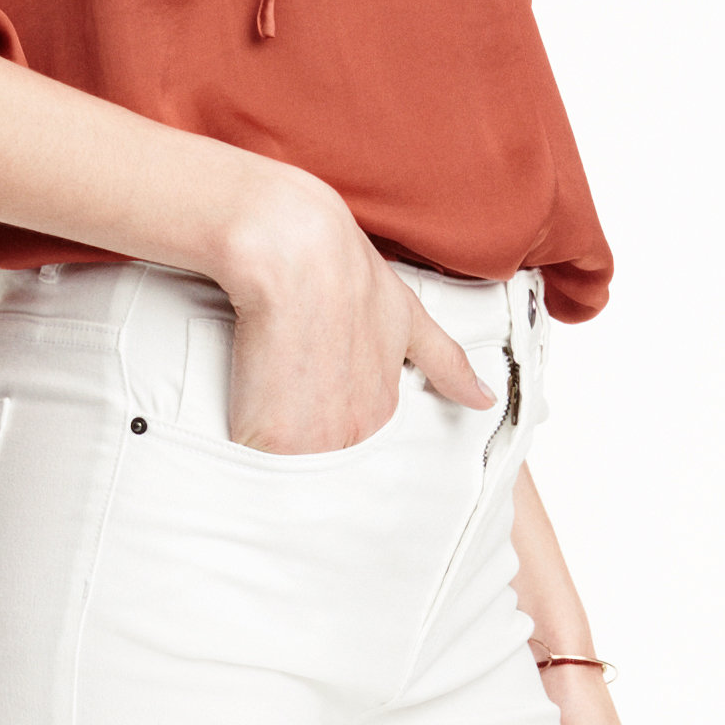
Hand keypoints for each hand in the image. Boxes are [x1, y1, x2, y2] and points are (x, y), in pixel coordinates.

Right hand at [211, 178, 496, 454]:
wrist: (295, 252)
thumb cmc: (346, 275)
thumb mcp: (408, 319)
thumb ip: (447, 365)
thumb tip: (485, 399)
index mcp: (381, 412)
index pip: (346, 447)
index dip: (315, 425)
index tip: (302, 401)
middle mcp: (354, 434)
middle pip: (313, 463)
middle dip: (292, 446)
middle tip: (276, 400)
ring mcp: (313, 441)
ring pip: (283, 472)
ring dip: (267, 455)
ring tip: (255, 404)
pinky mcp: (270, 439)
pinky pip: (254, 468)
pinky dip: (244, 452)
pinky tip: (239, 422)